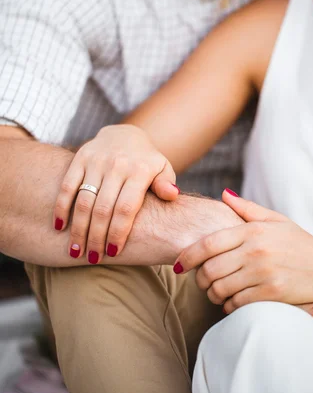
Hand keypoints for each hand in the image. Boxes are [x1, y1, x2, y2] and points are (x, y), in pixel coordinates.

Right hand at [54, 125, 178, 262]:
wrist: (125, 134)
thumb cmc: (146, 162)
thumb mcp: (163, 169)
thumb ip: (166, 183)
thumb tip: (172, 195)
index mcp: (140, 171)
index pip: (126, 208)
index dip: (118, 232)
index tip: (112, 253)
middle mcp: (117, 165)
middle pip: (103, 209)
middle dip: (96, 237)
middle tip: (92, 258)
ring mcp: (97, 161)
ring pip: (84, 200)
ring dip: (78, 228)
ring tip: (75, 250)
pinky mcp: (80, 158)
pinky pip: (68, 186)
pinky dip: (61, 207)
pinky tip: (59, 227)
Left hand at [173, 190, 312, 312]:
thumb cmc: (300, 244)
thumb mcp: (276, 221)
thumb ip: (247, 209)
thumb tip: (223, 194)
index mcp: (253, 231)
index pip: (208, 243)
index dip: (187, 256)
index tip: (179, 265)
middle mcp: (255, 251)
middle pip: (209, 269)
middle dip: (199, 279)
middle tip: (201, 282)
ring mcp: (263, 273)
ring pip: (220, 288)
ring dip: (212, 295)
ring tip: (215, 293)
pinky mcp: (271, 293)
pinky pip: (236, 303)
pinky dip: (228, 306)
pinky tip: (232, 302)